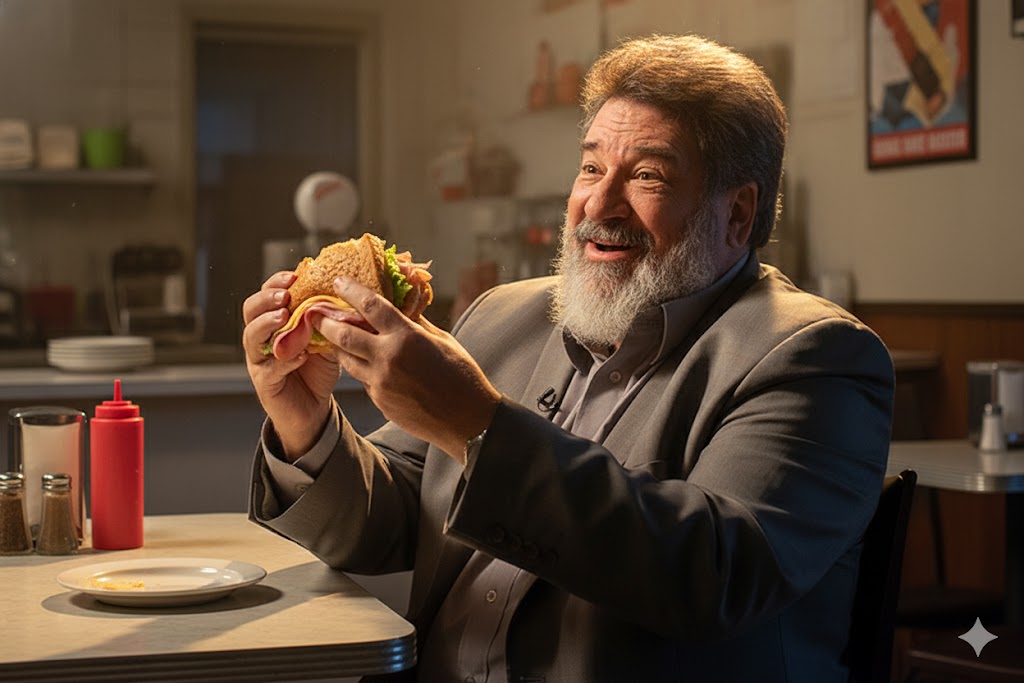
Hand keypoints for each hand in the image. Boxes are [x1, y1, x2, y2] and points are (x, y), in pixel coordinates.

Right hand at [241, 271, 338, 460]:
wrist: (315, 408)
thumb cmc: (318, 370)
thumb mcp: (327, 339)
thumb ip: (328, 321)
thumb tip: (342, 298)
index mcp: (275, 322)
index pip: (267, 294)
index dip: (276, 283)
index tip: (294, 276)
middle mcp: (262, 338)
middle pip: (250, 310)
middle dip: (267, 299)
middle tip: (286, 295)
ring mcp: (260, 359)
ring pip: (251, 336)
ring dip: (267, 324)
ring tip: (284, 317)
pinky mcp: (264, 381)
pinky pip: (268, 367)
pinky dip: (284, 359)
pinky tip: (299, 355)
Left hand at [316, 276, 500, 462]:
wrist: (467, 420)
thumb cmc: (462, 376)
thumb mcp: (442, 340)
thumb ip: (415, 323)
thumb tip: (400, 307)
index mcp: (407, 337)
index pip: (370, 306)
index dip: (350, 290)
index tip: (338, 281)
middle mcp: (388, 358)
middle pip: (343, 335)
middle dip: (326, 322)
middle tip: (316, 313)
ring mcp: (381, 383)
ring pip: (347, 360)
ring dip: (341, 348)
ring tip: (337, 338)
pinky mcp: (380, 401)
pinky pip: (364, 380)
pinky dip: (363, 369)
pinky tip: (370, 365)